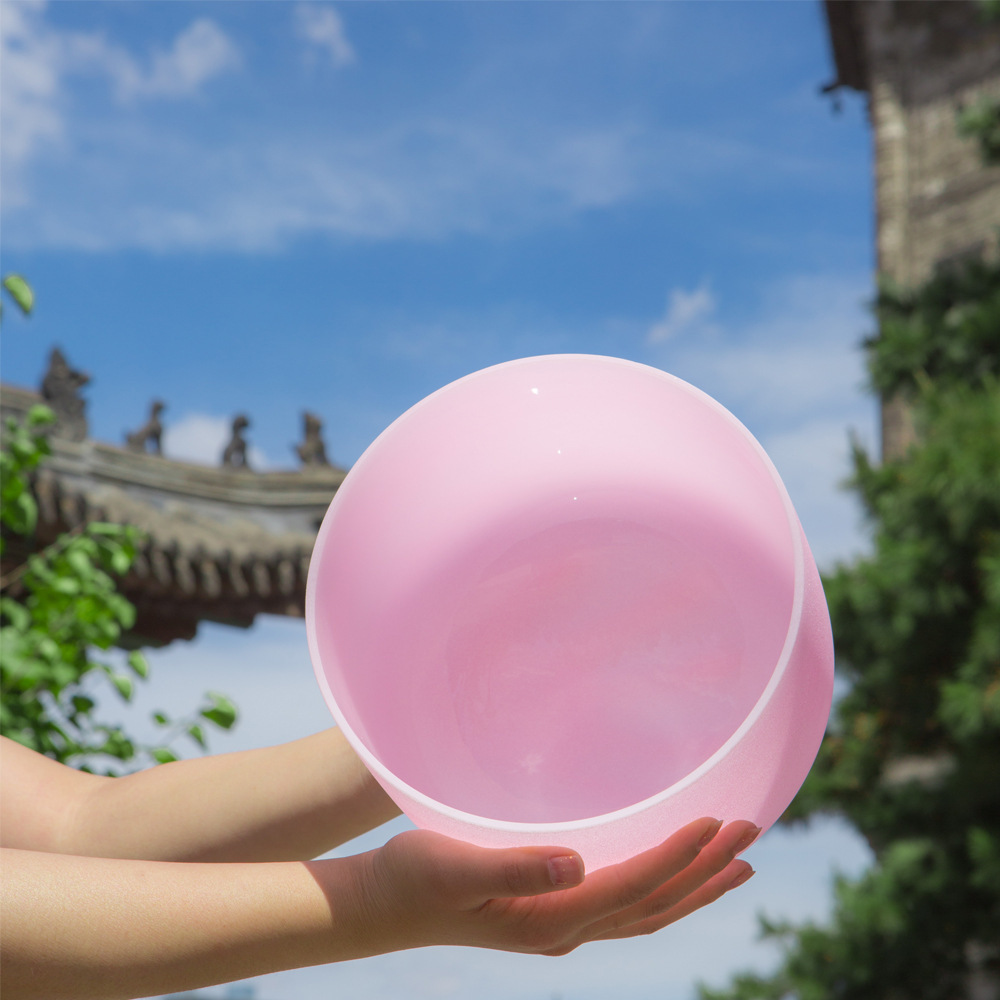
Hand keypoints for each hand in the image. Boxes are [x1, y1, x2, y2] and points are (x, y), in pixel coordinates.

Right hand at [339, 816, 757, 957]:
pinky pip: (627, 906)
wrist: (385, 904)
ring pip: (648, 912)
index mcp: (547, 919)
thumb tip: (577, 865)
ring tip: (739, 863)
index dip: (675, 859)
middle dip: (705, 872)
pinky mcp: (554, 913)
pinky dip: (663, 889)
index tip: (714, 824)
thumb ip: (514, 866)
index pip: (630, 889)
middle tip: (751, 833)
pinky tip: (674, 872)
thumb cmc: (413, 876)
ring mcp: (563, 927)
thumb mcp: (453, 866)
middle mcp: (565, 931)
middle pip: (653, 906)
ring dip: (695, 886)